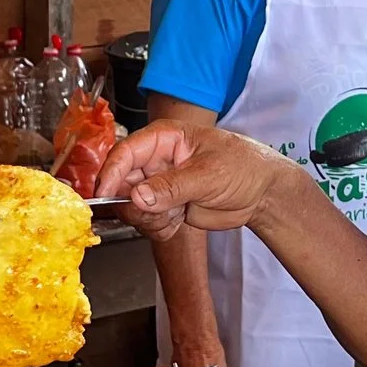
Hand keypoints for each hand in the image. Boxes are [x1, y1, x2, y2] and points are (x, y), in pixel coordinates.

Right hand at [96, 122, 299, 242]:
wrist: (262, 193)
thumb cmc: (243, 167)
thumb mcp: (208, 174)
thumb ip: (172, 187)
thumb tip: (137, 197)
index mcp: (164, 138)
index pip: (126, 153)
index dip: (111, 174)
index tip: (104, 195)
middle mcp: (156, 161)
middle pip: (123, 183)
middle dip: (134, 204)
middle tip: (156, 212)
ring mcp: (159, 185)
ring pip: (132, 207)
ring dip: (150, 218)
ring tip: (176, 215)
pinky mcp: (165, 206)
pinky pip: (147, 222)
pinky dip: (159, 227)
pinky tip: (179, 221)